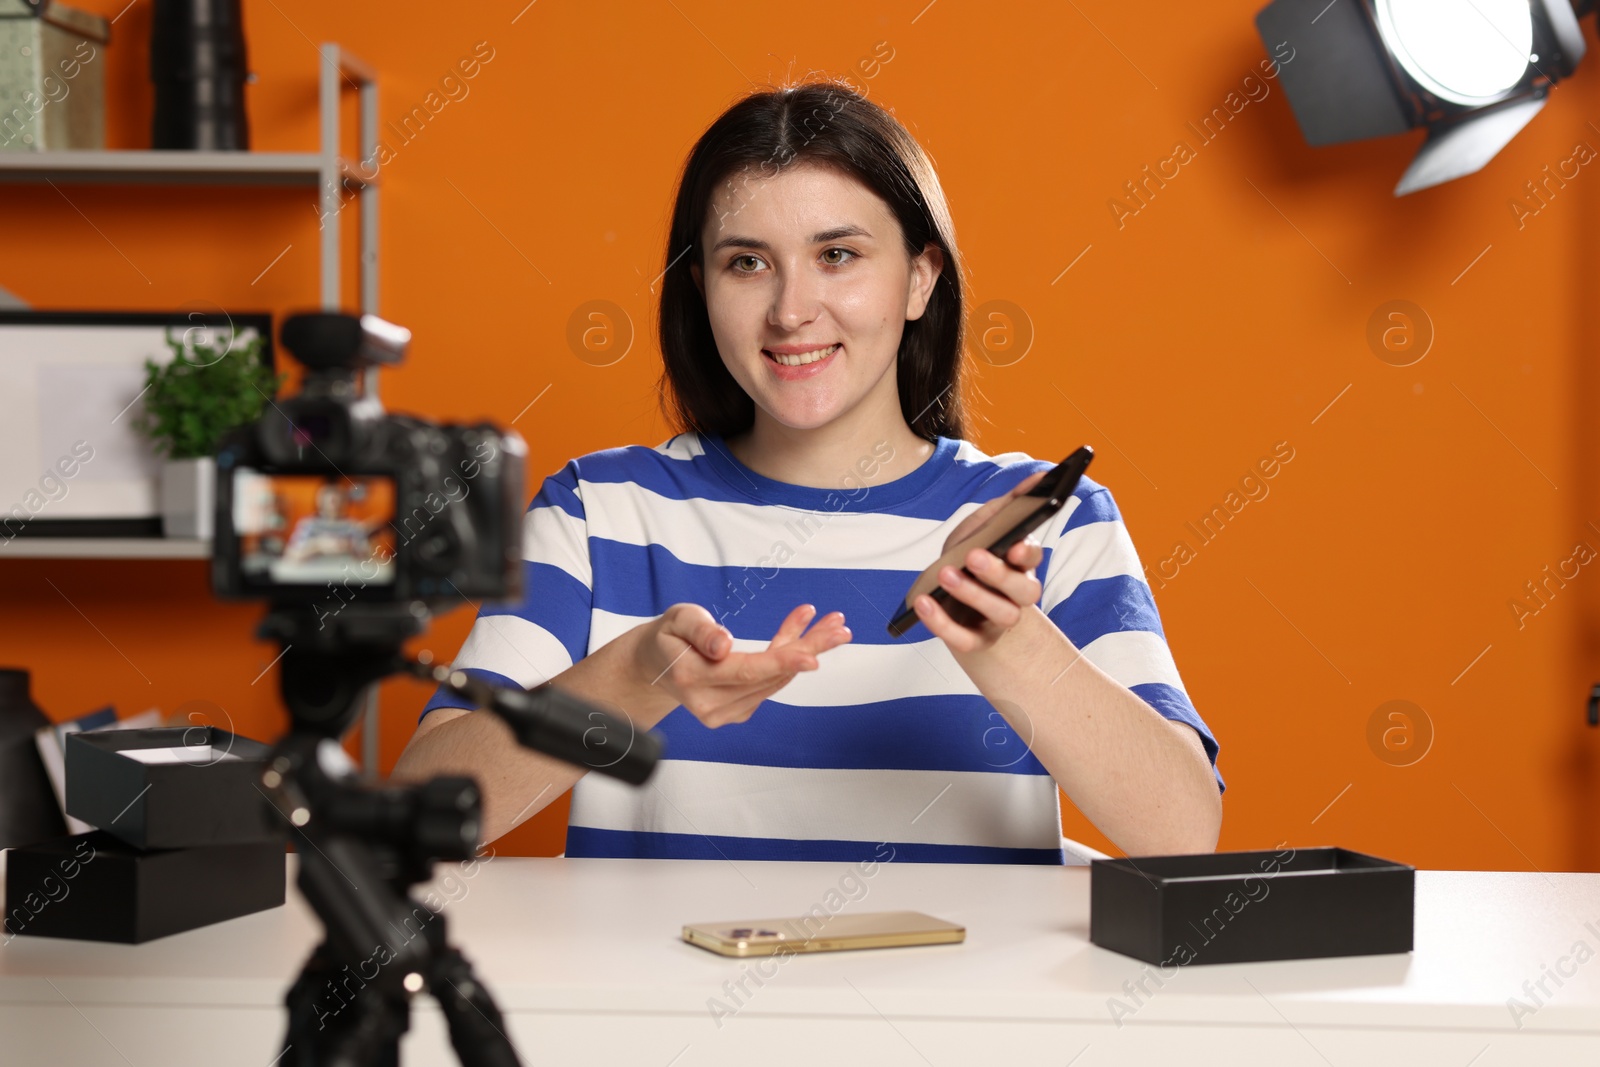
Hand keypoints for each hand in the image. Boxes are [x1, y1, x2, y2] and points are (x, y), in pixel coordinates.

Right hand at [633, 603, 850, 726]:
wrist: (655, 666)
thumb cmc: (670, 637)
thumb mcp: (678, 619)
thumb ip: (700, 630)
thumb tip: (723, 645)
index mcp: (692, 678)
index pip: (746, 671)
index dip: (781, 661)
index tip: (813, 656)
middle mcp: (709, 703)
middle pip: (769, 674)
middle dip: (809, 648)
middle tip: (840, 627)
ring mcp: (723, 713)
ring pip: (774, 679)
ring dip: (805, 650)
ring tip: (829, 624)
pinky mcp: (736, 713)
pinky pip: (769, 684)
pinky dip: (787, 659)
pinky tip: (801, 635)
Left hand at [915, 469, 1046, 653]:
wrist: (955, 602)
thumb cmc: (972, 557)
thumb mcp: (985, 527)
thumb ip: (1011, 502)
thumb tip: (1041, 475)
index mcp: (1022, 563)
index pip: (1034, 557)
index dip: (1029, 552)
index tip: (1016, 543)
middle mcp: (1017, 595)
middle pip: (1023, 590)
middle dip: (999, 573)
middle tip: (972, 556)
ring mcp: (997, 621)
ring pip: (1000, 614)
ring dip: (973, 595)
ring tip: (946, 575)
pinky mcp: (975, 641)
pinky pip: (964, 639)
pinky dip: (942, 623)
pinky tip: (924, 604)